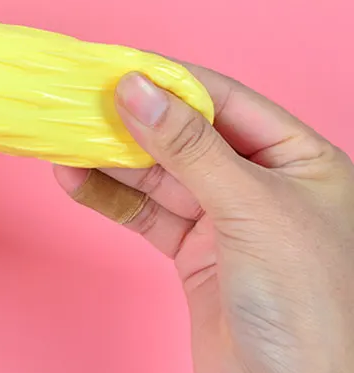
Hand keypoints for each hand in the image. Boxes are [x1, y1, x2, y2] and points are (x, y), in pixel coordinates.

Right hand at [55, 64, 353, 372]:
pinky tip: (76, 180)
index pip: (223, 100)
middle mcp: (261, 182)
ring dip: (109, 160)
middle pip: (183, 135)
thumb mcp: (251, 209)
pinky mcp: (195, 253)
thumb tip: (136, 88)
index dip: (168, 80)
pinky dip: (110, 198)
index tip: (114, 66)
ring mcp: (226, 219)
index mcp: (297, 157)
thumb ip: (189, 146)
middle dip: (130, 121)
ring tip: (62, 139)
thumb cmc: (309, 307)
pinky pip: (146, 214)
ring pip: (157, 175)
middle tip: (77, 102)